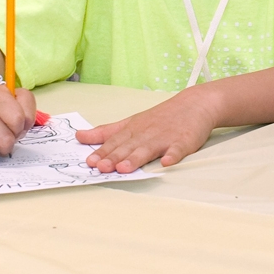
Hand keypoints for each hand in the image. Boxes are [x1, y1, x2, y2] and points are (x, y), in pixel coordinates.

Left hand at [76, 88, 221, 173]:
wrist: (194, 104)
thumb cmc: (160, 117)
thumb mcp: (130, 122)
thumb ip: (105, 131)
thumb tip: (80, 136)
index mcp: (133, 129)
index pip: (115, 142)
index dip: (102, 152)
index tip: (89, 162)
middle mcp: (146, 133)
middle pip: (128, 147)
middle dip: (114, 157)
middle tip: (102, 167)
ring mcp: (165, 137)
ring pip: (148, 149)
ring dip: (136, 158)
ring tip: (125, 168)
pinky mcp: (183, 141)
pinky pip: (178, 149)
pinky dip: (173, 155)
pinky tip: (167, 163)